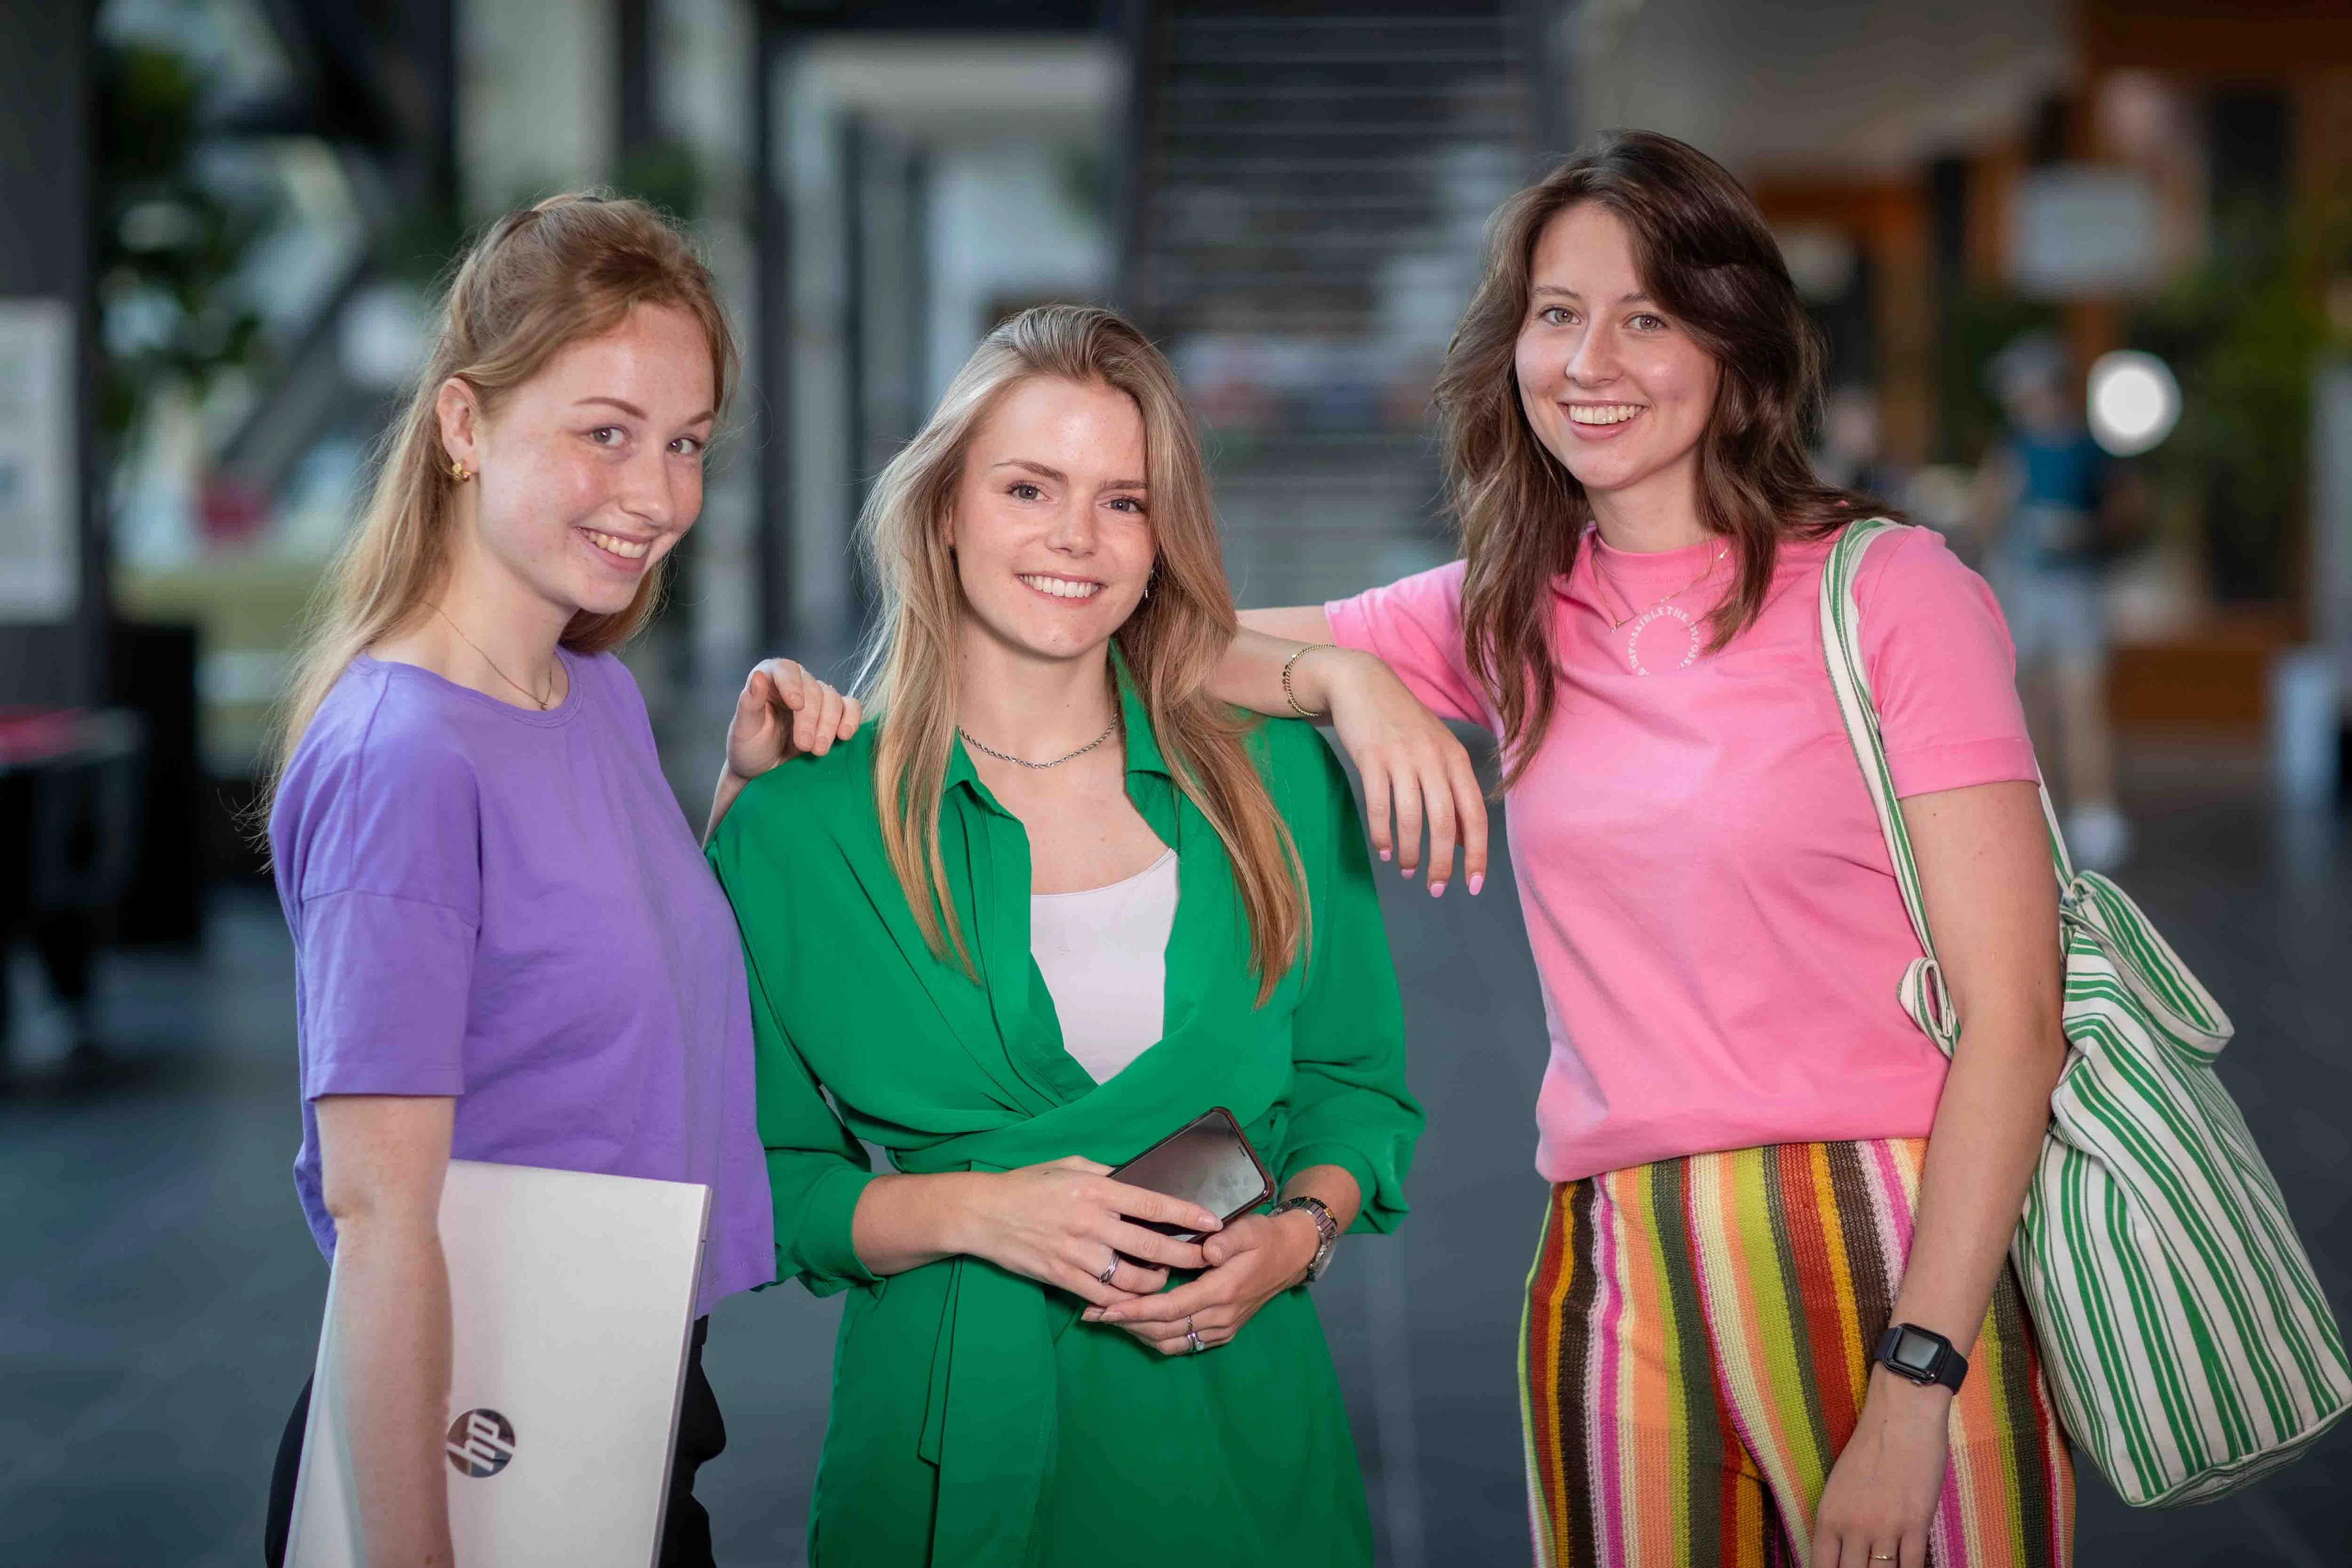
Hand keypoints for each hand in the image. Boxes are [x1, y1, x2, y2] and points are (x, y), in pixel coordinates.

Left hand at [725, 658, 860, 780]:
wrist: (764, 772)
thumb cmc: (749, 748)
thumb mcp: (743, 730)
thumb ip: (749, 703)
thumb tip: (758, 677)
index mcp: (770, 679)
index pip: (786, 669)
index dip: (793, 684)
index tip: (796, 705)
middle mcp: (796, 683)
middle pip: (813, 689)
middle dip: (811, 719)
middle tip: (805, 746)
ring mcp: (816, 697)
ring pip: (832, 699)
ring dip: (829, 724)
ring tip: (818, 750)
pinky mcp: (833, 713)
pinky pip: (850, 707)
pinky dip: (851, 719)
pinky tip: (844, 735)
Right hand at [959, 1157, 1218, 1310]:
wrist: (983, 1213)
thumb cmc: (1028, 1185)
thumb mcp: (1069, 1166)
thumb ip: (1106, 1174)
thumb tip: (1137, 1180)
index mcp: (1097, 1190)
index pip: (1154, 1203)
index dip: (1188, 1214)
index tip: (1213, 1222)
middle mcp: (1091, 1222)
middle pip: (1152, 1246)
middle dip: (1186, 1256)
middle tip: (1207, 1260)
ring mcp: (1077, 1253)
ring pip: (1133, 1279)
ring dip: (1157, 1282)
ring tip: (1166, 1278)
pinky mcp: (1063, 1277)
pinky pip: (1105, 1296)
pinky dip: (1126, 1300)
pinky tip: (1135, 1296)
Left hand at [1084, 1207, 1317, 1353]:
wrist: (1290, 1256)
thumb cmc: (1264, 1238)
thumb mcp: (1249, 1230)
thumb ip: (1228, 1239)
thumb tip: (1208, 1250)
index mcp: (1222, 1290)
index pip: (1170, 1307)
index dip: (1135, 1310)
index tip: (1105, 1308)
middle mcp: (1220, 1316)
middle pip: (1164, 1330)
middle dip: (1127, 1324)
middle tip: (1093, 1314)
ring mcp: (1222, 1328)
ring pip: (1171, 1342)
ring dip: (1139, 1333)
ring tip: (1110, 1318)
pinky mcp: (1222, 1332)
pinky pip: (1184, 1344)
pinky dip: (1157, 1338)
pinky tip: (1138, 1324)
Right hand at [1310, 648, 1488, 897]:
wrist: (1362, 683)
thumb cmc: (1403, 722)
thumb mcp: (1436, 749)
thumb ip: (1451, 789)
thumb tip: (1463, 840)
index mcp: (1455, 759)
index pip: (1475, 814)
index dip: (1476, 853)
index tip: (1472, 885)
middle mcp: (1434, 758)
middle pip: (1445, 822)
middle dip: (1441, 863)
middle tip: (1435, 888)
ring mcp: (1402, 757)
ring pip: (1411, 818)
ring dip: (1410, 852)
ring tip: (1406, 870)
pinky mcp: (1372, 758)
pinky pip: (1378, 805)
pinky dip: (1381, 834)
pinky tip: (1383, 849)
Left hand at [1810, 1368, 1951, 1567]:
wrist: (1901, 1417)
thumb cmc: (1870, 1447)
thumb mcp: (1840, 1485)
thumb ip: (1840, 1520)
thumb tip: (1843, 1552)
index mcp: (1829, 1515)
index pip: (1820, 1566)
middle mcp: (1853, 1526)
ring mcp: (1885, 1526)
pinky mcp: (1916, 1523)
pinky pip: (1912, 1565)